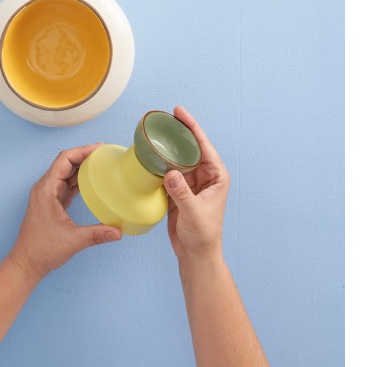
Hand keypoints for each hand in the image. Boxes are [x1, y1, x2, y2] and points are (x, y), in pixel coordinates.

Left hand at [7, 143, 121, 281]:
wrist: (27, 262)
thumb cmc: (42, 250)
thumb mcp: (73, 241)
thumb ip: (97, 234)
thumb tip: (118, 232)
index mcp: (46, 190)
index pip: (64, 160)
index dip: (82, 150)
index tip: (99, 147)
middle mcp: (45, 188)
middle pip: (66, 162)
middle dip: (85, 155)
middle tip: (104, 153)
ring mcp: (47, 195)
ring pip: (66, 173)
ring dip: (82, 167)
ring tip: (101, 163)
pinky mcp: (51, 202)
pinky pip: (66, 184)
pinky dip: (79, 180)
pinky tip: (92, 181)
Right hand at [163, 106, 228, 265]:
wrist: (195, 254)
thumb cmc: (203, 235)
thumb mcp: (194, 213)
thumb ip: (182, 193)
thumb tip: (170, 173)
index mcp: (217, 176)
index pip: (203, 146)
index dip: (192, 127)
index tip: (179, 112)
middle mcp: (205, 176)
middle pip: (190, 148)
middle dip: (178, 132)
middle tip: (164, 118)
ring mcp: (191, 183)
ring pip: (178, 158)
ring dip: (168, 148)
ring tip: (154, 133)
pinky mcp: (179, 191)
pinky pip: (169, 171)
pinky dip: (160, 163)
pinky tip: (149, 155)